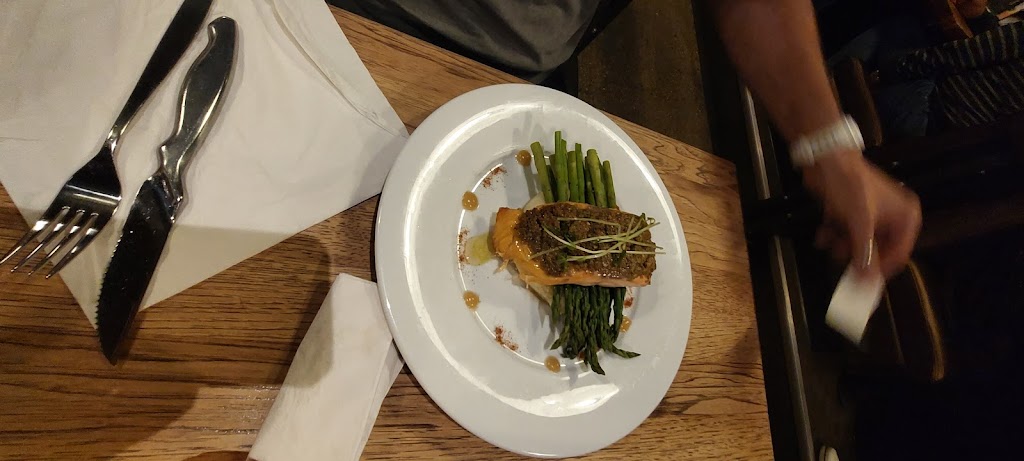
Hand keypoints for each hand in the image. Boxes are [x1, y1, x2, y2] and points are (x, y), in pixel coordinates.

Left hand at [803, 150, 921, 277]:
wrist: (826, 160)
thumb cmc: (850, 185)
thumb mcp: (860, 223)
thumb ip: (864, 254)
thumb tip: (869, 284)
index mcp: (906, 217)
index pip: (900, 255)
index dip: (880, 269)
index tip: (862, 282)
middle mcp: (893, 217)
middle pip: (876, 251)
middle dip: (856, 255)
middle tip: (841, 257)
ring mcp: (871, 216)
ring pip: (857, 244)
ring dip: (841, 246)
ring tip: (829, 240)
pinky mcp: (853, 214)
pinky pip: (846, 234)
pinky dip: (834, 236)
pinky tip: (823, 232)